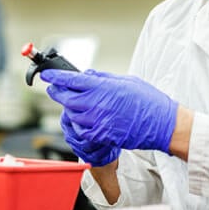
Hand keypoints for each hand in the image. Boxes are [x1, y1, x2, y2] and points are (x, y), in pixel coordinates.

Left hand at [41, 69, 177, 164]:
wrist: (161, 123)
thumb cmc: (147, 100)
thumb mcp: (125, 81)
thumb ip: (103, 78)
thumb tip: (86, 75)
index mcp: (103, 87)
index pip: (72, 80)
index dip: (56, 78)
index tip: (47, 76)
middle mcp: (97, 104)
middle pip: (67, 98)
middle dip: (57, 92)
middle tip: (53, 89)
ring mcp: (98, 121)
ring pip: (72, 115)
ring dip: (69, 109)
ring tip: (71, 104)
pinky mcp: (102, 135)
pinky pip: (82, 131)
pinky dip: (79, 125)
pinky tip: (82, 121)